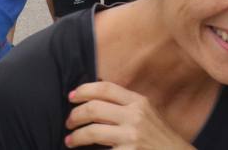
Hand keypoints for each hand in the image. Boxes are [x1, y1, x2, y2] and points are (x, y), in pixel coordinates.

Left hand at [65, 81, 193, 148]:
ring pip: (92, 131)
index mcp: (139, 101)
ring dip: (76, 137)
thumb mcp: (146, 113)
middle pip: (94, 108)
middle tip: (69, 122)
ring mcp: (131, 136)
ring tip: (70, 140)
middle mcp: (135, 116)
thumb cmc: (158, 137)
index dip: (84, 90)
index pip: (105, 87)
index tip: (71, 96)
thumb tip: (95, 96)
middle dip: (75, 115)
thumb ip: (125, 104)